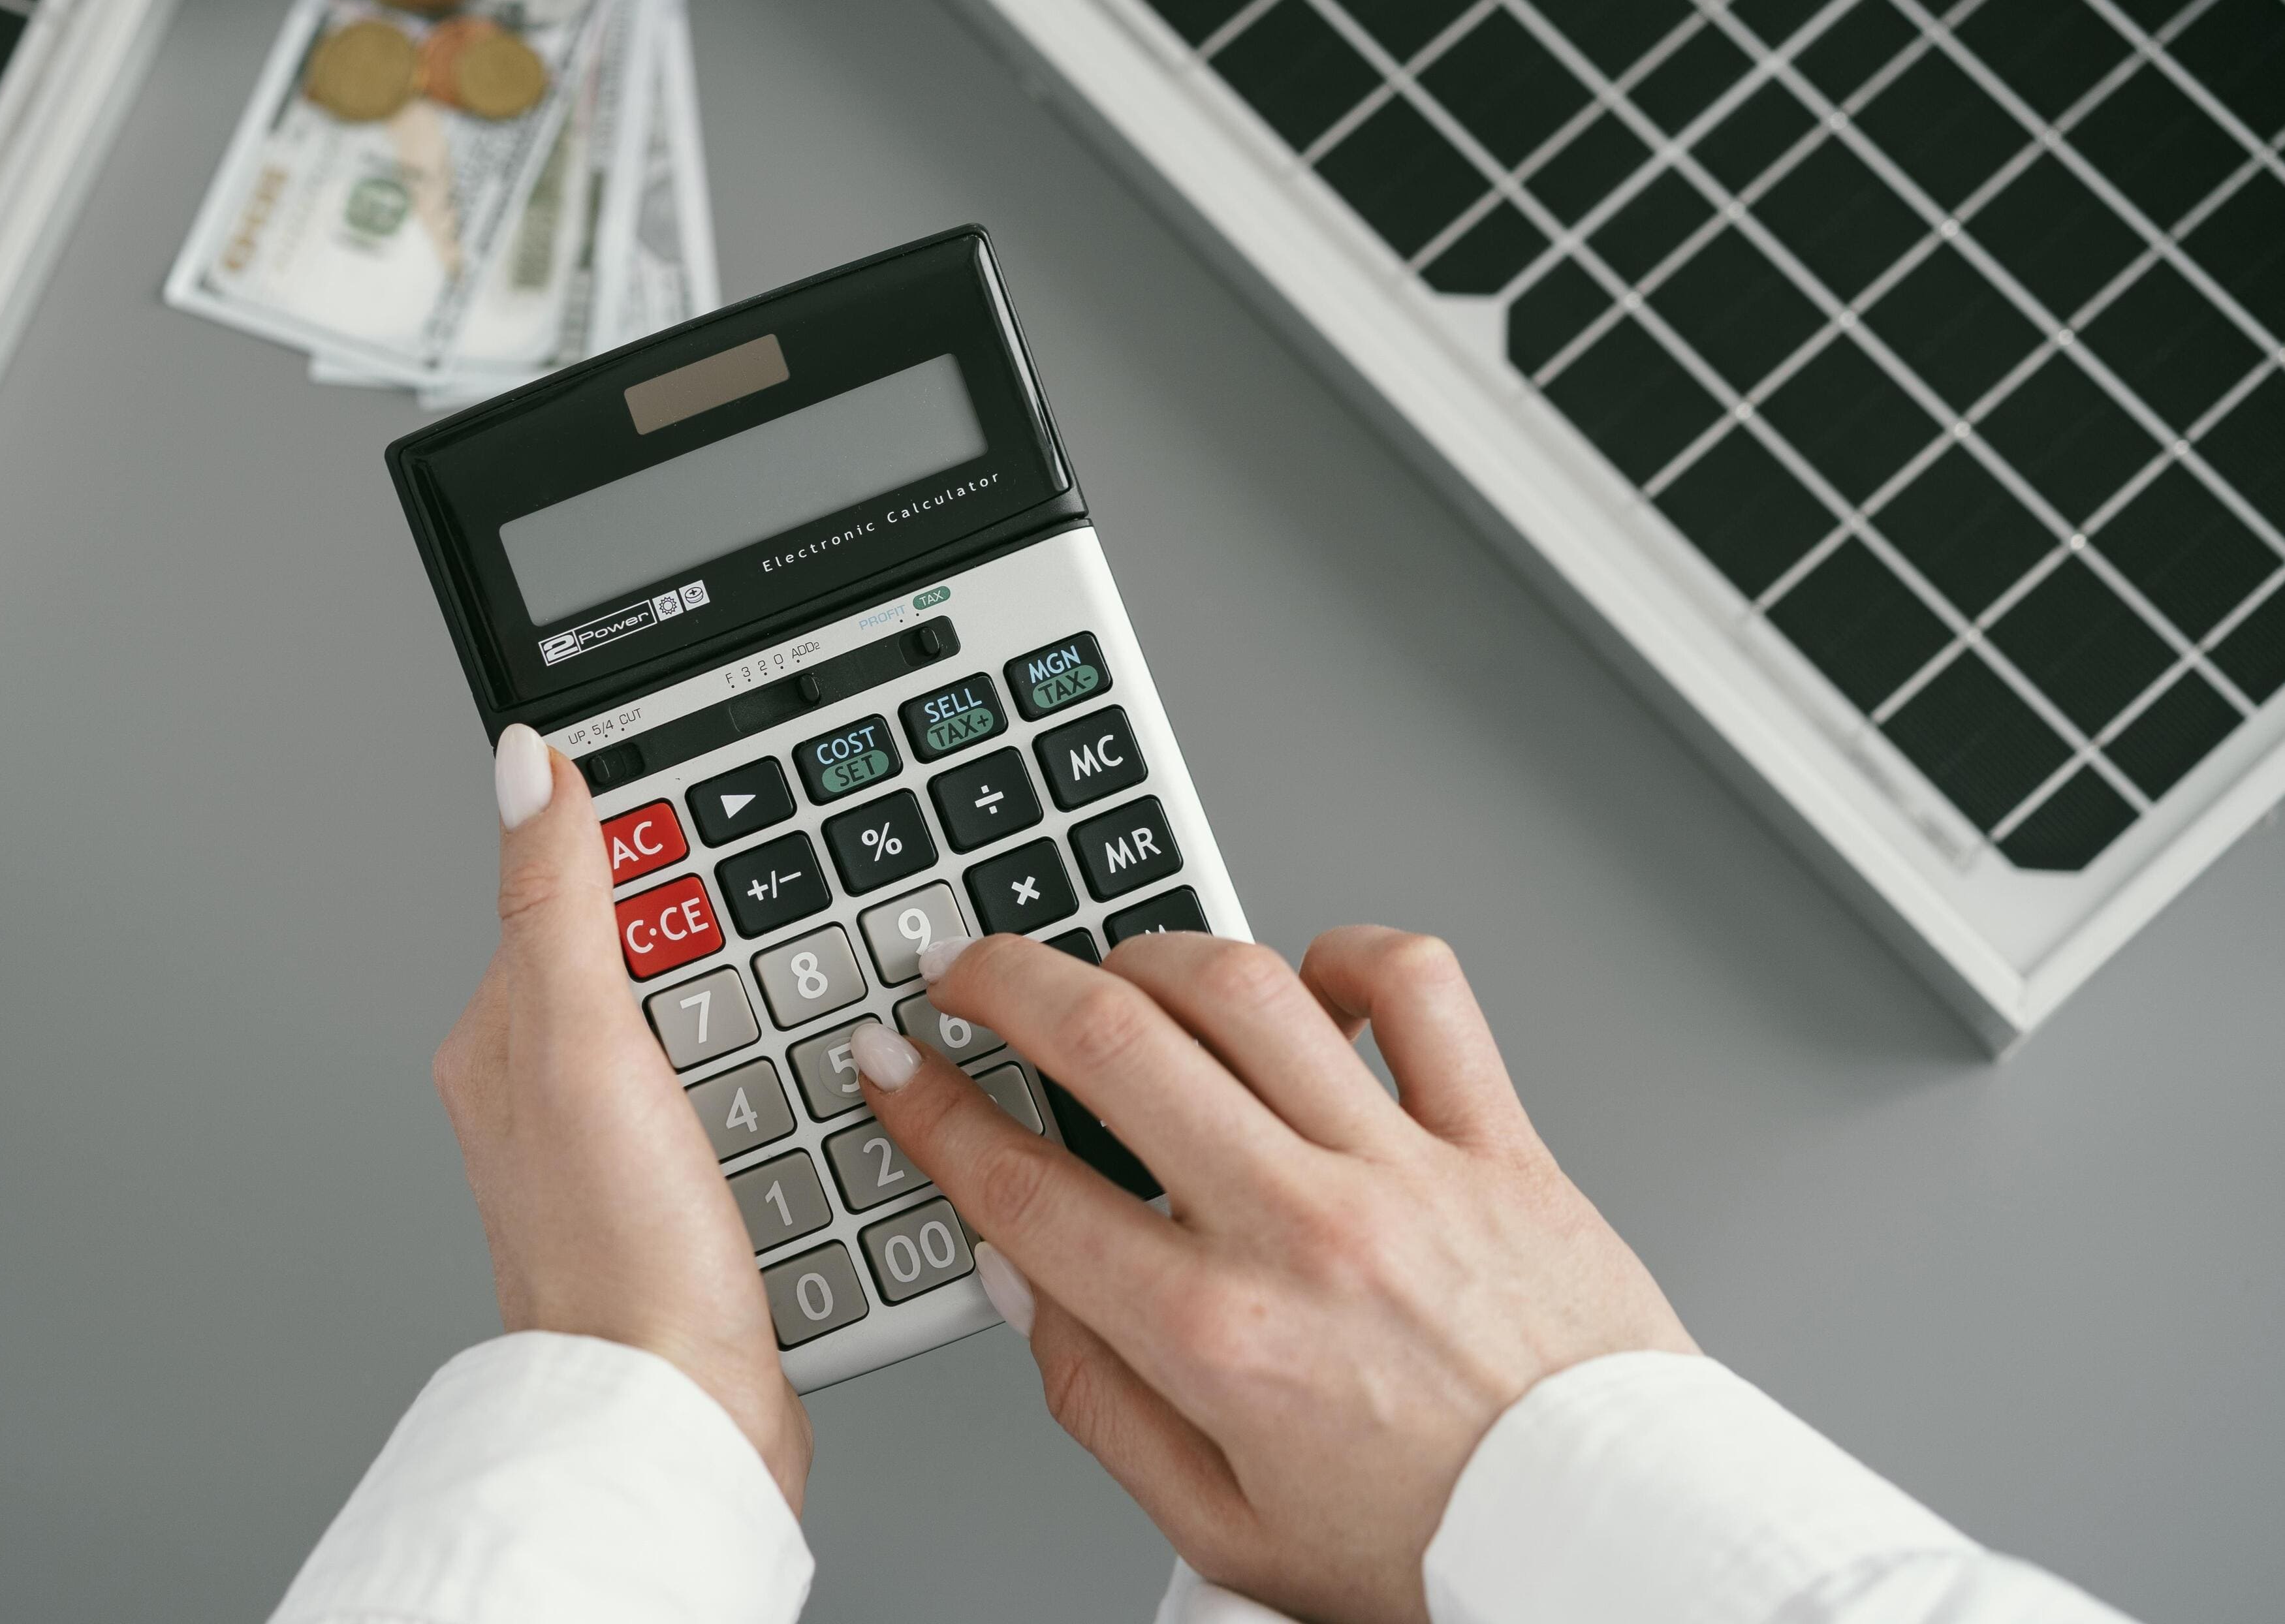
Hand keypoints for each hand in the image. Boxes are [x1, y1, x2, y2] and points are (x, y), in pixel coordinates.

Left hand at [432, 725, 810, 1506]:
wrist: (682, 1422)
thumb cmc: (616, 1255)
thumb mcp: (580, 1041)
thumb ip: (556, 897)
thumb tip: (525, 761)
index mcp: (504, 1036)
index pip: (581, 889)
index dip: (663, 853)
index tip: (737, 841)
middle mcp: (554, 1091)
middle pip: (665, 958)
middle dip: (741, 958)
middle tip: (780, 985)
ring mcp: (628, 1150)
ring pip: (726, 1033)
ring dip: (783, 1037)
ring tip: (806, 1065)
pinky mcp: (697, 1203)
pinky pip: (767, 1113)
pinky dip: (804, 1108)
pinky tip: (825, 1121)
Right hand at [850, 926, 1690, 1623]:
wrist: (1607, 1549)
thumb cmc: (1432, 1546)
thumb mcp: (1221, 1526)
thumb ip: (1099, 1400)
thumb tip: (1021, 1281)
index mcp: (1217, 1339)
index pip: (1024, 1187)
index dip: (934, 1112)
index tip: (897, 1068)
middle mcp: (1301, 1232)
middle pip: (1111, 1042)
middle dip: (1003, 982)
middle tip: (966, 973)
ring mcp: (1405, 1170)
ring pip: (1244, 988)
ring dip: (1148, 954)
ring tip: (1113, 970)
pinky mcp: (1499, 1140)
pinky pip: (1420, 989)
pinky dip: (1351, 955)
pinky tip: (1307, 982)